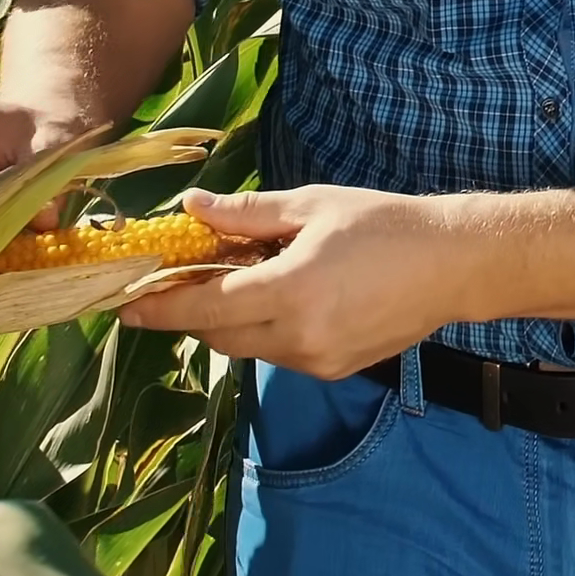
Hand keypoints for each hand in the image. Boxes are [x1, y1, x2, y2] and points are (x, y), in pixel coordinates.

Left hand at [120, 183, 485, 377]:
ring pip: (247, 347)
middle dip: (190, 311)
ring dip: (228, 318)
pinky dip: (263, 328)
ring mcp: (316, 361)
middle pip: (218, 334)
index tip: (124, 305)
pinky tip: (276, 294)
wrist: (450, 263)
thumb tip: (192, 207)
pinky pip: (278, 353)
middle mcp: (297, 338)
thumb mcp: (311, 205)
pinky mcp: (334, 370)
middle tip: (176, 278)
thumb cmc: (382, 224)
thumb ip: (247, 215)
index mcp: (289, 292)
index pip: (205, 307)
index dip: (160, 307)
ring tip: (236, 276)